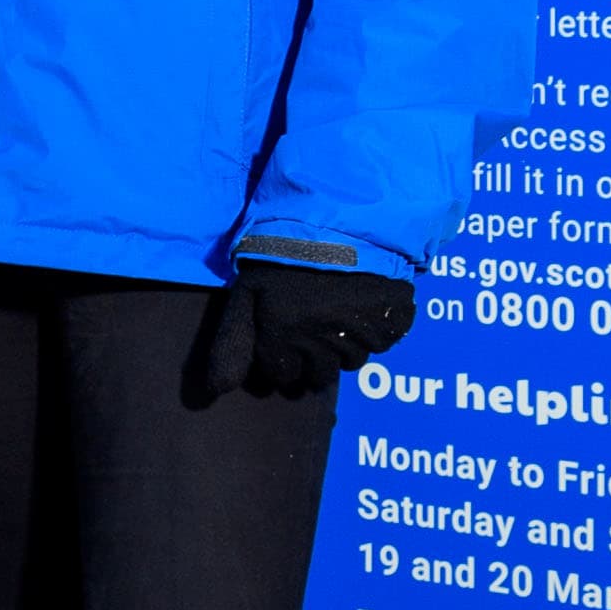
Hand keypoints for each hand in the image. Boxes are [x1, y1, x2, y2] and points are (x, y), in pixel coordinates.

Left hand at [197, 260, 414, 397]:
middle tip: (314, 328)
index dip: (282, 360)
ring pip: (353, 361)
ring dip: (345, 346)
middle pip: (319, 376)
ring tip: (338, 313)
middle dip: (314, 359)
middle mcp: (321, 339)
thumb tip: (217, 390)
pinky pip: (384, 342)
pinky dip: (376, 329)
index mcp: (281, 332)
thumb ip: (231, 343)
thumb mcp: (246, 293)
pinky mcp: (393, 318)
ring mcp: (360, 330)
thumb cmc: (282, 256)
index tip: (286, 340)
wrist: (337, 218)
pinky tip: (364, 306)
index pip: (283, 376)